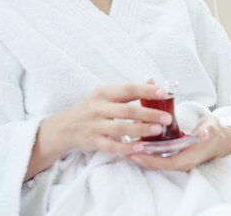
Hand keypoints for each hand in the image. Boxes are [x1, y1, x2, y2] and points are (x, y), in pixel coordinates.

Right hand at [47, 84, 173, 157]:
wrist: (63, 127)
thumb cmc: (89, 110)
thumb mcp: (105, 96)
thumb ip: (128, 91)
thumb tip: (152, 82)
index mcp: (104, 93)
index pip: (128, 89)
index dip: (146, 90)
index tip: (164, 92)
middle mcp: (99, 107)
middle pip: (127, 109)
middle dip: (149, 113)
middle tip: (167, 117)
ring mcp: (95, 125)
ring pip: (121, 128)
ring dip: (141, 129)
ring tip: (158, 130)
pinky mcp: (93, 141)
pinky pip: (112, 146)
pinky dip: (126, 148)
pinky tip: (140, 148)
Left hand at [127, 115, 230, 171]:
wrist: (218, 139)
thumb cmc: (213, 130)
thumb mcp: (213, 126)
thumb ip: (208, 129)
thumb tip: (203, 133)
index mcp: (191, 155)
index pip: (168, 163)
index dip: (152, 159)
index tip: (137, 153)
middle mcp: (182, 162)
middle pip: (158, 165)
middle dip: (142, 160)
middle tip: (124, 151)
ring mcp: (177, 161)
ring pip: (157, 163)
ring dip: (142, 157)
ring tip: (124, 149)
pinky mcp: (173, 156)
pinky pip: (158, 158)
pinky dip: (146, 154)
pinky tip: (134, 145)